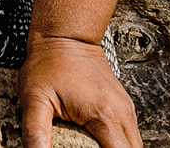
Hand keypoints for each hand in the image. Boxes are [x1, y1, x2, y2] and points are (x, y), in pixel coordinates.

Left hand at [18, 36, 139, 147]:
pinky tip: (101, 145)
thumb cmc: (49, 62)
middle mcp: (122, 113)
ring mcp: (125, 107)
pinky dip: (119, 144)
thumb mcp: (34, 99)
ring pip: (135, 145)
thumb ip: (36, 132)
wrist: (66, 34)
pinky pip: (129, 134)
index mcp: (104, 115)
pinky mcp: (122, 104)